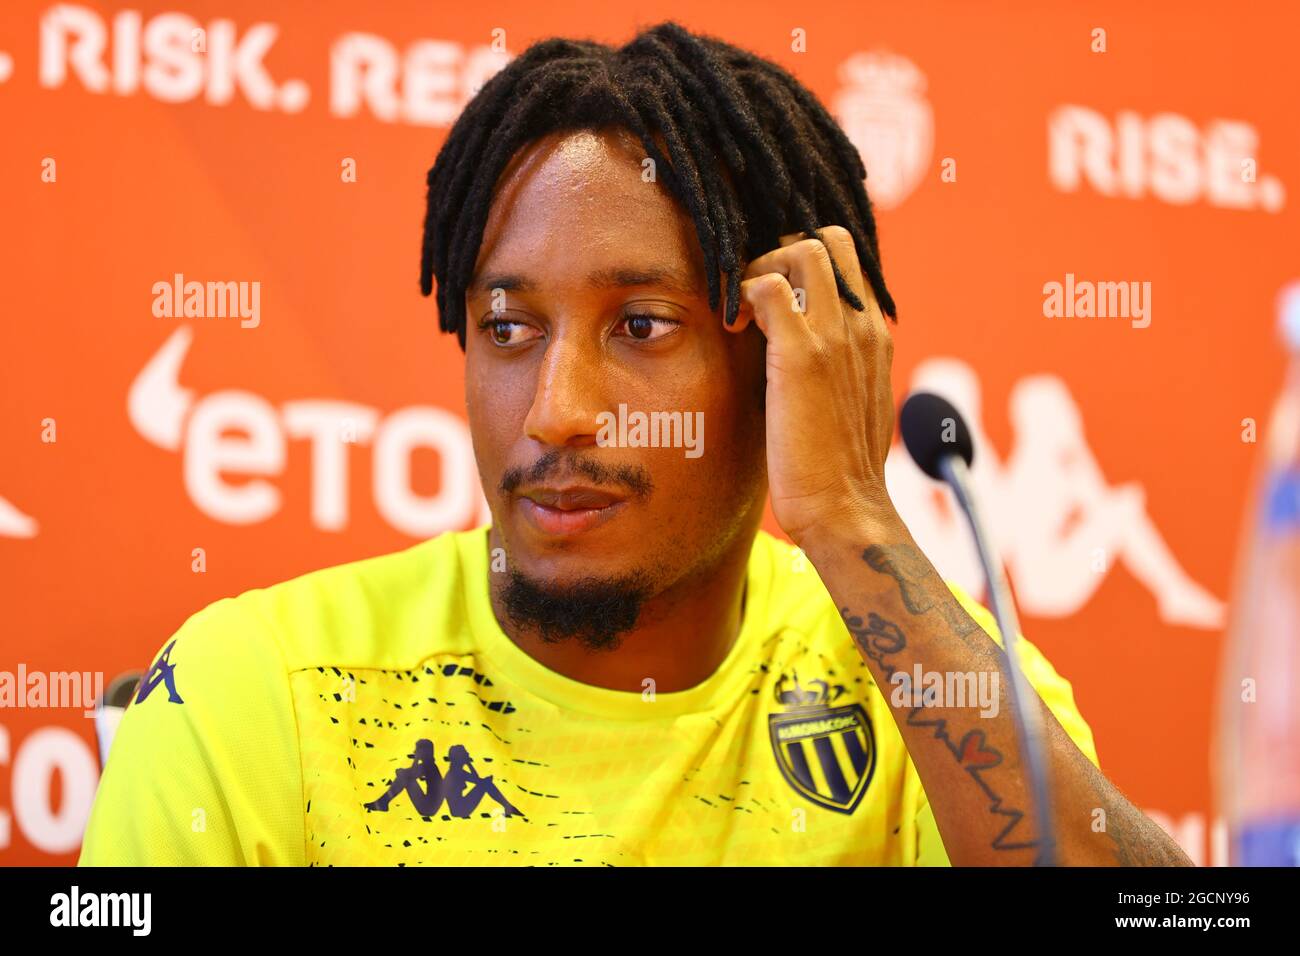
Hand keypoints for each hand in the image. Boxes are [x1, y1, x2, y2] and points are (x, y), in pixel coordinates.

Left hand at [727, 226, 898, 549]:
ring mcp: (834, 337)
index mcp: (874, 336)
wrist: (845, 508)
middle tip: (755, 296)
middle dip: (781, 253)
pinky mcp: (801, 355)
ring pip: (802, 250)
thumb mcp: (851, 405)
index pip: (848, 261)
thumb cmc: (840, 468)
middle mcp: (861, 326)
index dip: (803, 263)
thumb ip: (840, 370)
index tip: (773, 296)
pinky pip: (768, 287)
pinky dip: (742, 293)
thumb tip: (805, 356)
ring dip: (761, 268)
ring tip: (744, 312)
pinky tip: (732, 327)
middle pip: (828, 241)